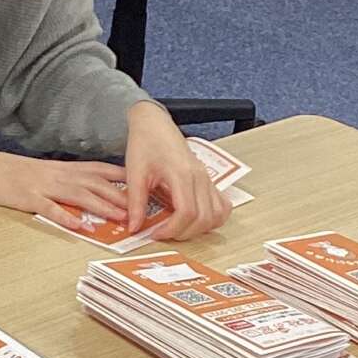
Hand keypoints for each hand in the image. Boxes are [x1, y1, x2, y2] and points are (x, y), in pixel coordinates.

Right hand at [0, 144, 129, 223]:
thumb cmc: (13, 174)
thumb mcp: (45, 173)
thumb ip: (67, 182)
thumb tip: (89, 194)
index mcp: (64, 169)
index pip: (100, 170)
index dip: (124, 177)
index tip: (144, 184)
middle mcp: (58, 174)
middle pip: (95, 184)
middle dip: (120, 196)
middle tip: (141, 208)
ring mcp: (44, 186)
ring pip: (79, 195)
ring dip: (101, 206)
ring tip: (120, 217)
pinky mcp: (28, 198)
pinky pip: (49, 208)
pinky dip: (64, 216)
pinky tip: (78, 225)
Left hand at [123, 102, 233, 243]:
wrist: (154, 124)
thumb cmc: (146, 142)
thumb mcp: (135, 173)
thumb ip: (136, 202)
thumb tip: (134, 227)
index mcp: (182, 173)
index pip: (186, 212)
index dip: (172, 229)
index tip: (156, 233)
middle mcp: (200, 177)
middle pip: (203, 218)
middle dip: (184, 233)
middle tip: (164, 233)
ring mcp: (207, 179)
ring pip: (217, 215)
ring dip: (200, 229)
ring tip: (178, 228)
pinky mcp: (209, 180)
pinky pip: (222, 206)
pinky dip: (213, 219)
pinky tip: (195, 220)